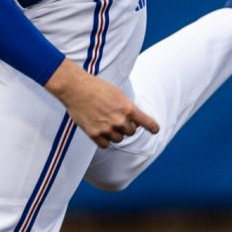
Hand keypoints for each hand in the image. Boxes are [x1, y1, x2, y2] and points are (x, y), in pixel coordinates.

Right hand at [44, 60, 159, 148]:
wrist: (75, 88)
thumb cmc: (96, 87)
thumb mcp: (117, 93)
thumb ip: (127, 107)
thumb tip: (133, 120)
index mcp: (127, 108)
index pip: (147, 122)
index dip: (153, 127)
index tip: (155, 130)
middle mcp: (119, 120)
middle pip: (131, 132)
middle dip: (127, 127)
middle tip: (117, 119)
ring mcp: (106, 128)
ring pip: (118, 139)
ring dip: (115, 134)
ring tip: (106, 123)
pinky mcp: (94, 134)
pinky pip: (105, 145)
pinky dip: (104, 140)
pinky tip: (100, 131)